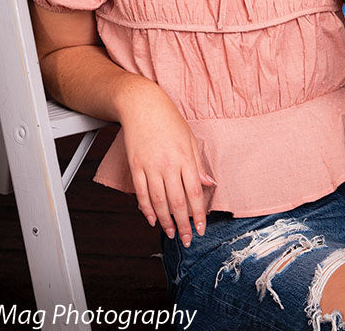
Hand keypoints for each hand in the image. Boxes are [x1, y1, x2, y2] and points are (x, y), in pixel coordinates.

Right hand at [115, 80, 214, 245]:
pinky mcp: (136, 166)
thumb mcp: (190, 138)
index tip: (202, 228)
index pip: (195, 193)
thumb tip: (208, 184)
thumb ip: (197, 163)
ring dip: (166, 221)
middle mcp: (168, 164)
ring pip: (159, 201)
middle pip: (178, 202)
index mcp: (185, 157)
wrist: (142, 105)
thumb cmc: (169, 119)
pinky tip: (152, 220)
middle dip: (184, 225)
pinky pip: (141, 193)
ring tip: (172, 234)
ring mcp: (150, 166)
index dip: (199, 214)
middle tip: (188, 240)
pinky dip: (146, 209)